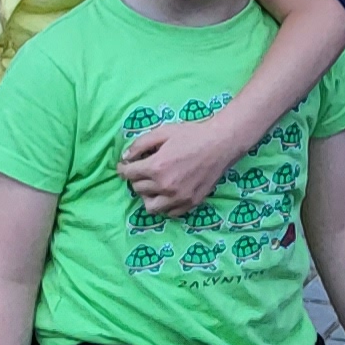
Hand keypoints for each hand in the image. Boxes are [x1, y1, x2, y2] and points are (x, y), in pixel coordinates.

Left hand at [117, 119, 253, 216]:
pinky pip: (170, 213)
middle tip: (144, 171)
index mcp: (156, 167)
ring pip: (151, 207)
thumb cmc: (191, 134)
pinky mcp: (191, 203)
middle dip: (137, 179)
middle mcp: (165, 186)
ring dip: (148, 196)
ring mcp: (178, 197)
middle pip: (138, 189)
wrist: (221, 143)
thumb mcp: (163, 132)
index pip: (128, 174)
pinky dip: (165, 205)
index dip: (124, 169)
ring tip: (154, 186)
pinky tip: (168, 194)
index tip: (125, 166)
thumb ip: (140, 144)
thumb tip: (125, 157)